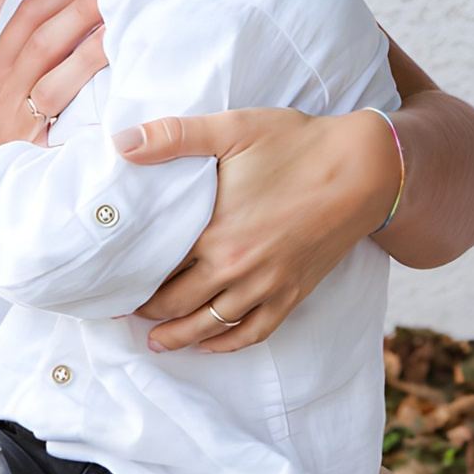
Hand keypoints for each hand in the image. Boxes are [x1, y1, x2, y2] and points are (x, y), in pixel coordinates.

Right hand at [0, 0, 105, 155]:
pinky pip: (66, 122)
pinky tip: (115, 84)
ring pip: (58, 74)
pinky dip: (89, 102)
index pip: (26, 16)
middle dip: (81, 6)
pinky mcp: (36, 148)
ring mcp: (21, 117)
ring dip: (91, 47)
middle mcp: (5, 87)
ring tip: (120, 23)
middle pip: (46, 38)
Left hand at [124, 105, 403, 353]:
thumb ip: (174, 136)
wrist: (365, 168)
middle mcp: (238, 268)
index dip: (129, 280)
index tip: (108, 284)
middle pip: (179, 304)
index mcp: (216, 233)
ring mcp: (268, 285)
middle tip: (122, 314)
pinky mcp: (294, 292)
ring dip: (180, 337)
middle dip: (147, 313)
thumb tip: (122, 142)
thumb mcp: (233, 129)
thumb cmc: (297, 144)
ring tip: (156, 342)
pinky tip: (210, 344)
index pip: (159, 269)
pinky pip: (255, 331)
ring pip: (213, 326)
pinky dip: (228, 343)